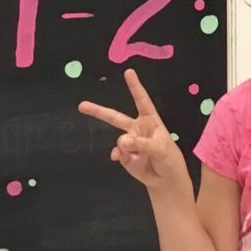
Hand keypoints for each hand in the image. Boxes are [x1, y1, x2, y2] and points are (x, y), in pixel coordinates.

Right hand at [77, 68, 186, 190]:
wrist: (165, 179)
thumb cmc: (169, 159)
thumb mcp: (161, 148)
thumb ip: (142, 144)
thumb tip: (122, 141)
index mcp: (151, 121)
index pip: (142, 100)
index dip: (135, 86)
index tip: (128, 72)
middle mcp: (137, 129)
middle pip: (116, 117)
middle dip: (98, 111)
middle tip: (81, 105)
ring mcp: (129, 143)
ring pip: (119, 140)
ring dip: (125, 146)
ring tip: (135, 153)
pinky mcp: (124, 156)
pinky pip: (117, 153)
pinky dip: (120, 156)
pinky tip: (124, 159)